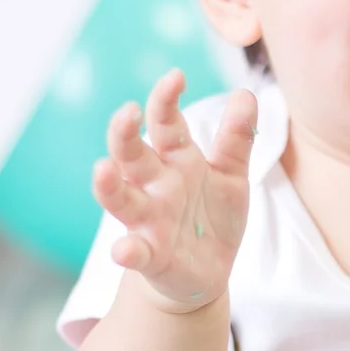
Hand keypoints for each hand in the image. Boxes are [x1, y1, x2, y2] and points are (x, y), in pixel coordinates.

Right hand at [92, 70, 256, 311]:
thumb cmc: (213, 218)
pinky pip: (134, 252)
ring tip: (103, 169)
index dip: (166, 100)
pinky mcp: (150, 256)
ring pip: (120, 199)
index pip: (166, 123)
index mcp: (176, 160)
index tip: (176, 77)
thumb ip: (236, 138)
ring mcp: (149, 221)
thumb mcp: (231, 176)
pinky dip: (127, 251)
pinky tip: (123, 250)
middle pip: (131, 154)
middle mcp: (155, 186)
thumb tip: (246, 93)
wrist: (207, 273)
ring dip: (109, 185)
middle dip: (124, 133)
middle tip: (126, 112)